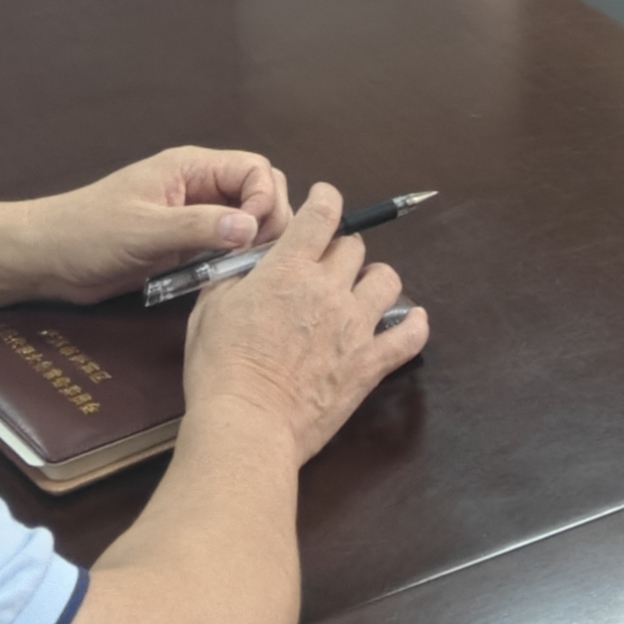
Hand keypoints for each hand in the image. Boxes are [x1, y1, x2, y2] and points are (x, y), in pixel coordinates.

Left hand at [20, 147, 293, 303]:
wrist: (49, 258)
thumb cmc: (88, 233)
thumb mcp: (144, 231)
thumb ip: (198, 227)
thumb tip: (251, 227)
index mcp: (191, 168)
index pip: (254, 169)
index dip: (265, 199)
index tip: (254, 234)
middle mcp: (199, 187)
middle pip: (258, 192)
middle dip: (268, 220)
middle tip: (257, 256)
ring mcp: (193, 216)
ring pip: (246, 220)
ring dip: (254, 242)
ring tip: (246, 270)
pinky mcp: (185, 244)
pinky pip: (225, 245)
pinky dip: (235, 259)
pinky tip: (231, 280)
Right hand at [181, 181, 428, 467]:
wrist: (247, 424)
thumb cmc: (221, 369)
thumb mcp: (210, 308)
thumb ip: (234, 276)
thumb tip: (249, 263)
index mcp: (289, 269)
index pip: (322, 214)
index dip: (326, 198)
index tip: (324, 200)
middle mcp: (328, 289)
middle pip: (354, 247)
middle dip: (340, 250)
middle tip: (325, 266)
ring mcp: (355, 326)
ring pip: (386, 280)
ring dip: (373, 280)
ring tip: (359, 293)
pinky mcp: (369, 364)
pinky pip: (409, 336)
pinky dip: (413, 325)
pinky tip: (410, 320)